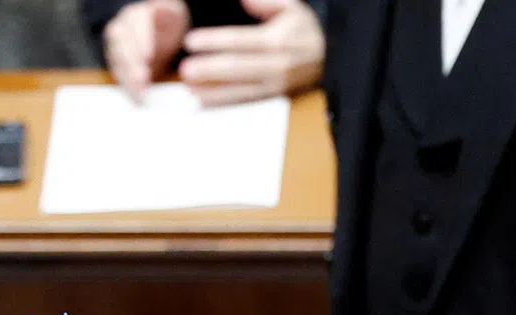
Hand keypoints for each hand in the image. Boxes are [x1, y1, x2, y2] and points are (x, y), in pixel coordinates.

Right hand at [103, 0, 190, 101]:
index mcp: (136, 14)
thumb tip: (161, 13)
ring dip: (129, 80)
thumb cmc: (167, 22)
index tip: (148, 55)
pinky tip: (138, 99)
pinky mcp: (116, 65)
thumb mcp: (173, 15)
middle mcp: (121, 28)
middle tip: (142, 79)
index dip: (141, 38)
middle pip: (123, 46)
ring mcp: (116, 48)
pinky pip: (120, 77)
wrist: (157, 33)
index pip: (136, 22)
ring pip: (118, 63)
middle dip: (132, 64)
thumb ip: (168, 15)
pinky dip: (128, 88)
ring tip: (141, 95)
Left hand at [180, 0, 324, 105]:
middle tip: (184, 69)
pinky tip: (202, 102)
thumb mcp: (290, 7)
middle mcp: (276, 64)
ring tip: (188, 87)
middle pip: (236, 68)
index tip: (191, 41)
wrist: (332, 55)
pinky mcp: (272, 97)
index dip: (214, 41)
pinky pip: (244, 102)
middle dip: (208, 70)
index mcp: (277, 40)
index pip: (240, 40)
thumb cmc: (304, 29)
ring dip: (210, 91)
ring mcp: (274, 84)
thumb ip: (264, 3)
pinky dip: (222, 103)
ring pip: (238, 90)